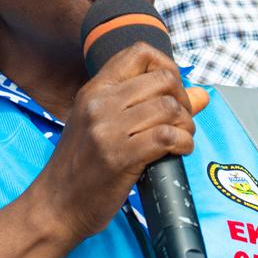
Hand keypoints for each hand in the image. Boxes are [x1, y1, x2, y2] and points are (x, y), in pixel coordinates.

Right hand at [32, 42, 208, 243]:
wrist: (56, 204)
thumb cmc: (82, 166)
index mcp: (94, 90)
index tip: (172, 90)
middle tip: (180, 120)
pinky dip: (183, 143)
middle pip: (163, 79)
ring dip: (186, 124)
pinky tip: (178, 151)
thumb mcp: (105, 125)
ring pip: (169, 108)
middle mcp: (99, 103)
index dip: (167, 65)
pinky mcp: (119, 157)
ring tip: (180, 138)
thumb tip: (202, 94)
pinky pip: (167, 137)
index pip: (139, 52)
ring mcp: (107, 129)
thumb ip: (150, 105)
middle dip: (183, 99)